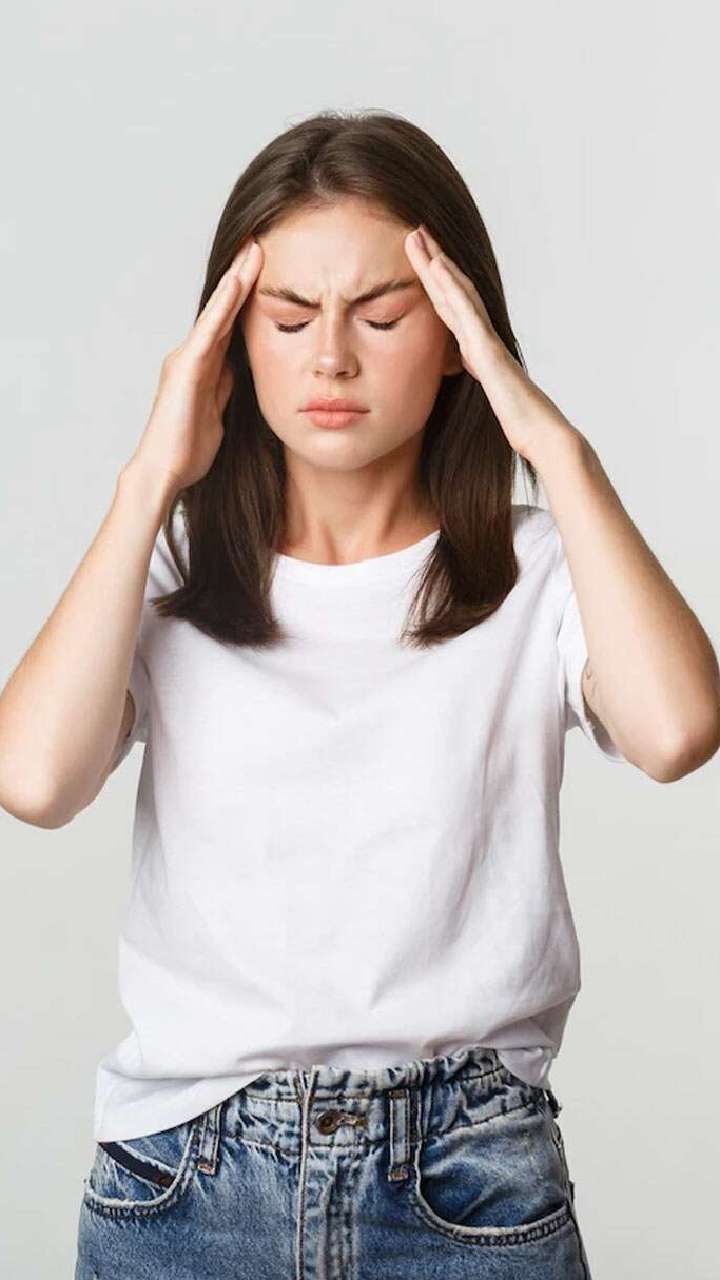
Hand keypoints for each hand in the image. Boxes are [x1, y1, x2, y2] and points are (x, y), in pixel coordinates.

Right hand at [126, 237, 263, 493]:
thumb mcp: (219, 412)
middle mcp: (192, 356)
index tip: (266, 272)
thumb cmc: (188, 449)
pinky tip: (238, 283)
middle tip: (260, 244)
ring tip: (253, 250)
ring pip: (216, 312)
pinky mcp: (186, 367)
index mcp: (203, 368)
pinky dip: (223, 305)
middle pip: (223, 310)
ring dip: (235, 280)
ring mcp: (186, 358)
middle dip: (241, 277)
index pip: (229, 325)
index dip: (246, 298)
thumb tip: (240, 372)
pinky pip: (209, 329)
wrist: (165, 470)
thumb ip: (226, 389)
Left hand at [404, 224, 576, 465]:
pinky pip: (467, 314)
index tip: (419, 257)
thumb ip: (478, 371)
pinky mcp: (489, 351)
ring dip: (438, 264)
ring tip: (420, 237)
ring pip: (460, 294)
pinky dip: (453, 289)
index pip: (451, 308)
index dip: (435, 282)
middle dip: (434, 261)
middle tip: (415, 231)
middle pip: (454, 292)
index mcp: (479, 347)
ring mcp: (486, 341)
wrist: (541, 434)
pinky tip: (438, 269)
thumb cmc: (520, 420)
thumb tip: (466, 361)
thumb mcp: (489, 392)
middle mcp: (483, 337)